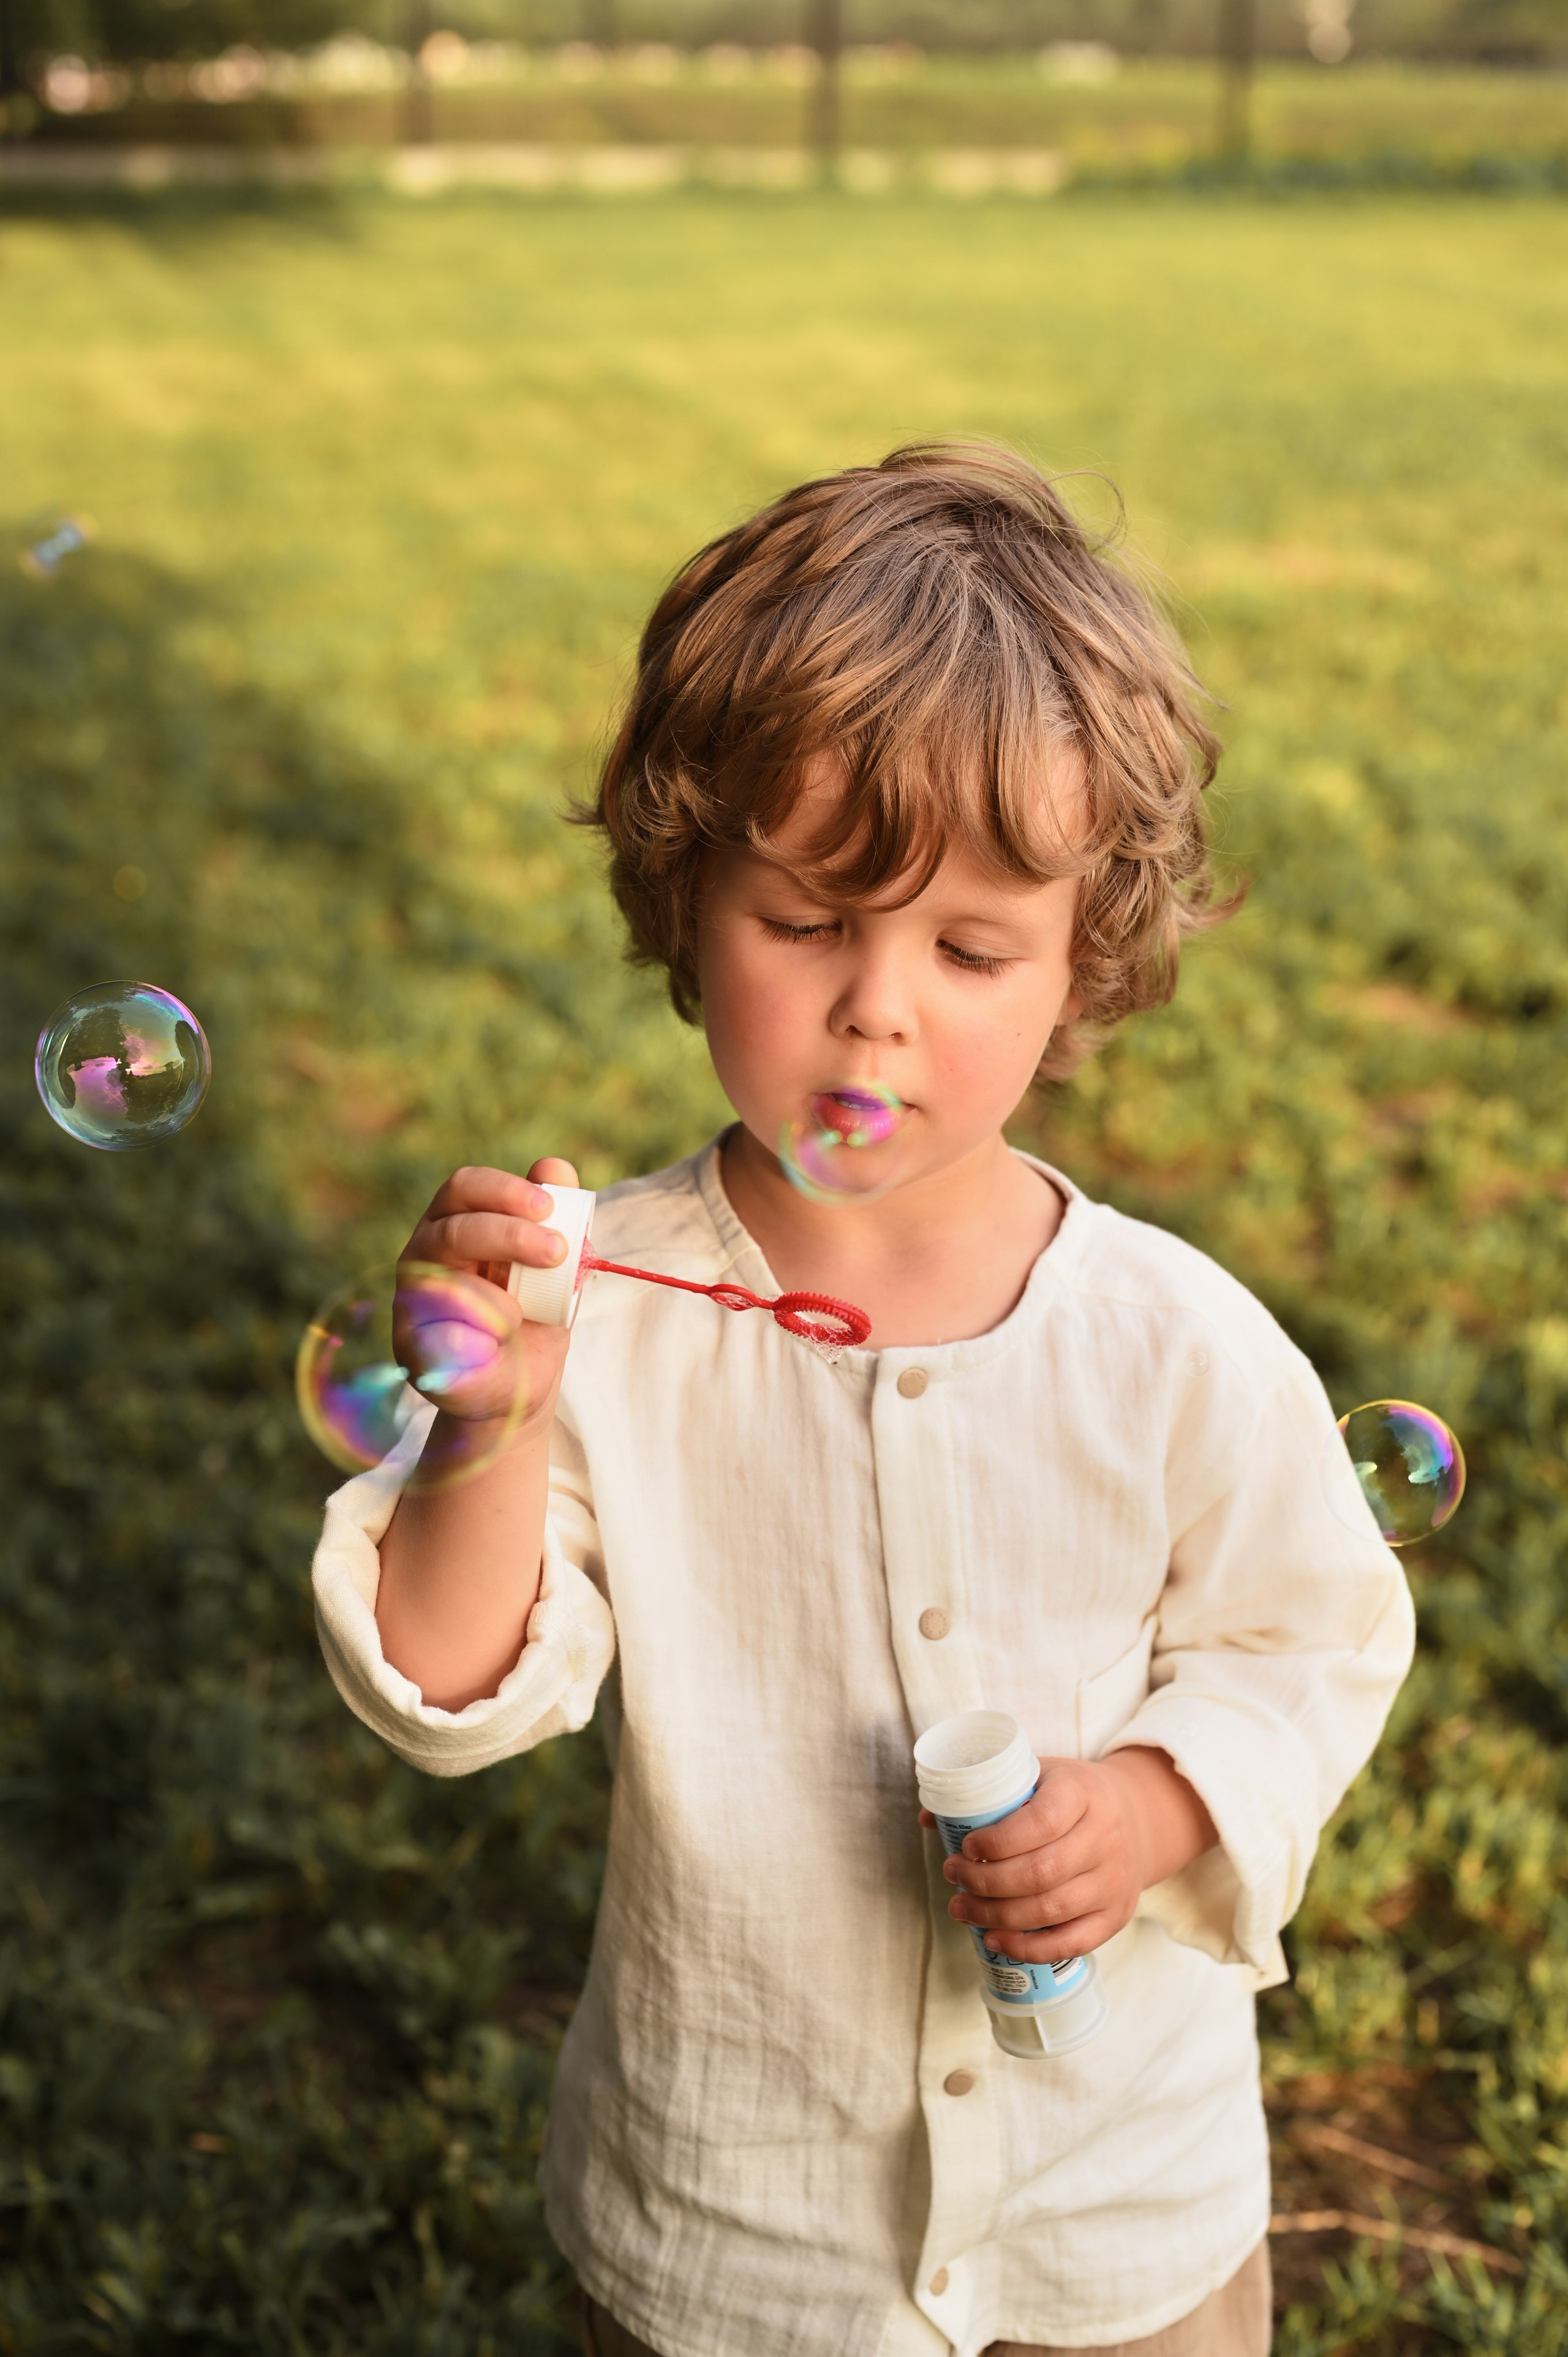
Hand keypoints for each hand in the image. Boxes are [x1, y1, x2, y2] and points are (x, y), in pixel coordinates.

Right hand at [394, 1158, 580, 1438]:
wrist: (518, 1387)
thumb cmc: (533, 1316)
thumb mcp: (554, 1266)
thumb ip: (554, 1217)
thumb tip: (554, 1167)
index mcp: (453, 1224)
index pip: (465, 1188)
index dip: (504, 1190)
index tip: (547, 1207)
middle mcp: (424, 1256)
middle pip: (454, 1229)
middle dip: (509, 1235)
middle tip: (556, 1252)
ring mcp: (411, 1304)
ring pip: (445, 1286)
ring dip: (496, 1302)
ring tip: (522, 1317)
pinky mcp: (412, 1351)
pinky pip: (442, 1342)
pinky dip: (478, 1344)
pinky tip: (496, 1350)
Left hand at [922, 1747, 1216, 1962]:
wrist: (1136, 1815)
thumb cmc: (1071, 1795)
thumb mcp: (1037, 1775)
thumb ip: (988, 1793)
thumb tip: (929, 1819)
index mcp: (1082, 1793)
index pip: (1040, 1821)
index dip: (996, 1840)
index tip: (964, 1846)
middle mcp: (1105, 1837)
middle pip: (1041, 1872)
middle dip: (986, 1882)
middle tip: (953, 1878)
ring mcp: (1114, 1880)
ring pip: (1052, 1909)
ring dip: (998, 1915)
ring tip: (961, 1908)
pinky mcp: (1117, 1914)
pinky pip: (1073, 1941)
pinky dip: (1030, 1947)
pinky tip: (996, 1939)